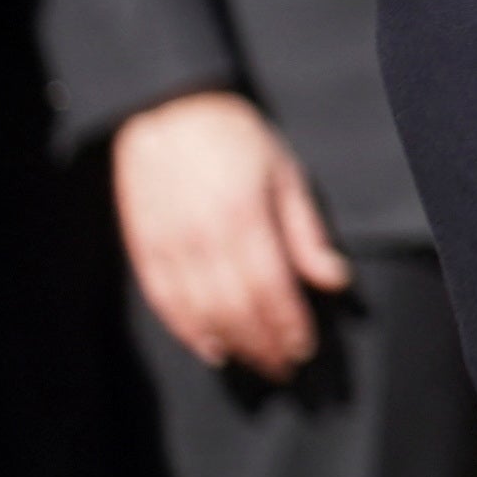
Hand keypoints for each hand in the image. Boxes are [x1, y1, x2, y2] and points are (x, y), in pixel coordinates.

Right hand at [111, 90, 350, 377]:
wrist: (167, 108)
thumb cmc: (237, 137)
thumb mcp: (285, 174)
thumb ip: (306, 233)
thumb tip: (335, 281)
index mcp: (243, 218)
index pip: (270, 290)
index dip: (288, 326)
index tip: (305, 349)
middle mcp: (202, 238)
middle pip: (235, 310)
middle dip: (263, 345)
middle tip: (285, 368)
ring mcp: (167, 245)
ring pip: (200, 313)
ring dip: (231, 344)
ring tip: (255, 362)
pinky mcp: (142, 247)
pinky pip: (164, 301)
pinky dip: (187, 330)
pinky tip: (210, 348)